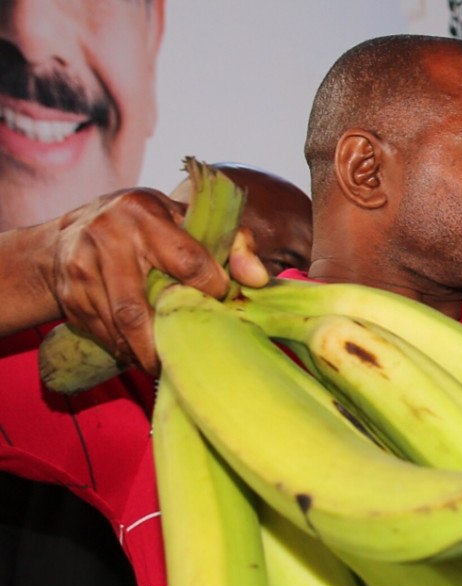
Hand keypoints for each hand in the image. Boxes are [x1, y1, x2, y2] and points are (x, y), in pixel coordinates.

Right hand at [39, 188, 268, 375]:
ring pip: (119, 326)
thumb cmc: (150, 225)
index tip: (221, 300)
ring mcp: (81, 269)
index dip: (211, 287)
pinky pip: (104, 334)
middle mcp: (106, 238)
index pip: (188, 261)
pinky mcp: (70, 296)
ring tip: (172, 363)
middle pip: (139, 307)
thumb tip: (259, 279)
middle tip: (193, 358)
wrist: (77, 230)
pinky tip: (146, 352)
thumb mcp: (190, 219)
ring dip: (149, 352)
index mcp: (143, 214)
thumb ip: (234, 243)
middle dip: (168, 340)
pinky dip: (129, 349)